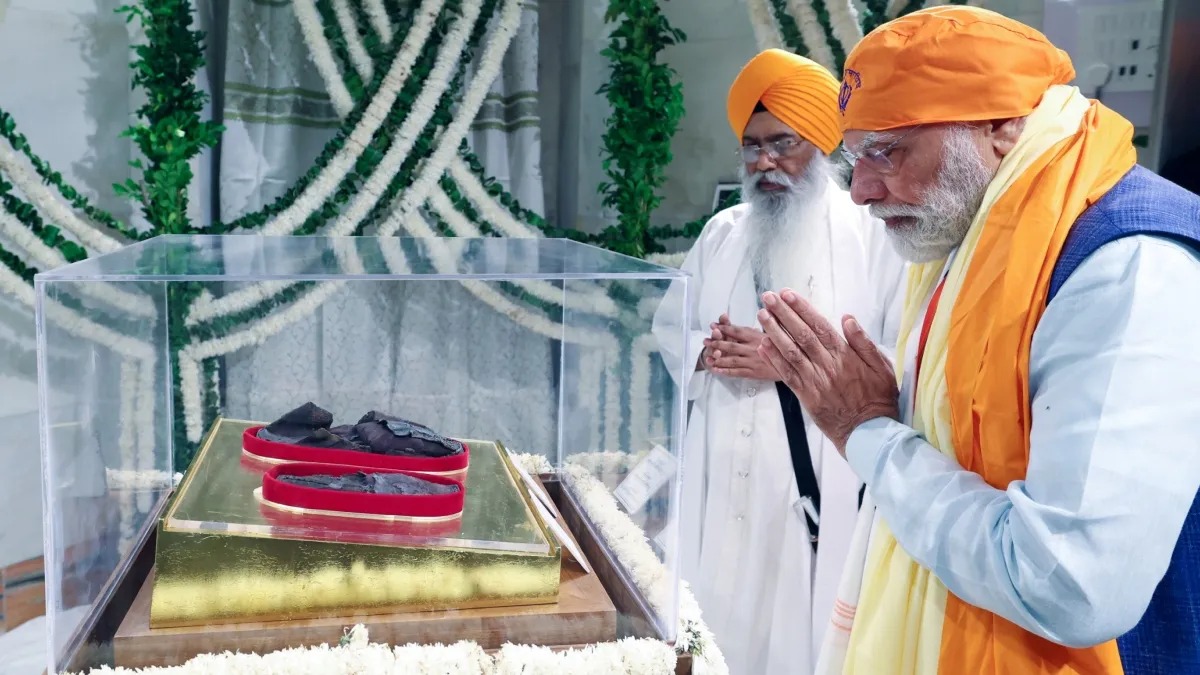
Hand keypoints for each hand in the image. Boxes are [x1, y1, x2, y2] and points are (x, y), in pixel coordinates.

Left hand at [702, 313, 781, 380]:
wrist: (794, 366)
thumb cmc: (783, 346)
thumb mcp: (776, 331)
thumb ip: (767, 322)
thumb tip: (764, 310)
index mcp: (757, 336)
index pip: (737, 331)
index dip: (724, 328)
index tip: (713, 326)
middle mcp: (753, 348)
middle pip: (731, 345)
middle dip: (716, 343)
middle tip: (705, 341)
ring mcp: (752, 361)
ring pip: (732, 360)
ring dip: (718, 358)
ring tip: (707, 357)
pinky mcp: (753, 373)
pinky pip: (737, 372)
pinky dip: (725, 371)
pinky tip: (716, 370)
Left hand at [755, 290, 898, 453]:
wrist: (869, 432)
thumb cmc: (878, 398)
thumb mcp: (882, 367)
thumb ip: (863, 342)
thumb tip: (848, 318)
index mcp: (845, 355)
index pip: (820, 326)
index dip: (802, 309)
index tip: (788, 294)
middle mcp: (826, 365)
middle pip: (801, 335)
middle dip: (783, 314)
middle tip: (768, 297)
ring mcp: (814, 381)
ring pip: (790, 352)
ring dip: (774, 332)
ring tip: (761, 315)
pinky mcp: (805, 395)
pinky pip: (786, 375)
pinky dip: (773, 359)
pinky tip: (763, 345)